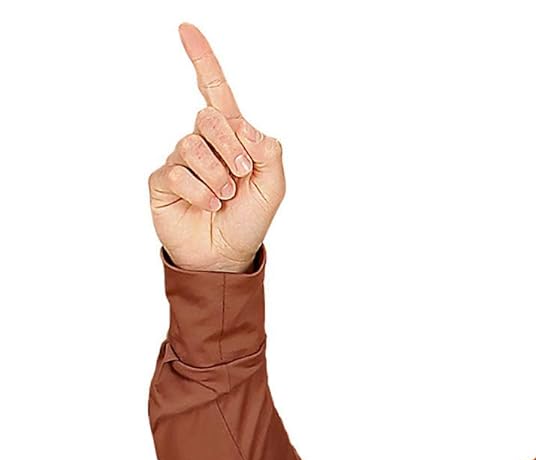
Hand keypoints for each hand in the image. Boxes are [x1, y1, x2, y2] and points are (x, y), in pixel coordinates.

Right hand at [147, 22, 284, 271]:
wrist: (226, 257)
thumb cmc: (249, 221)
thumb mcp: (273, 187)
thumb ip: (269, 151)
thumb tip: (245, 127)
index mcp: (231, 138)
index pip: (214, 92)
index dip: (202, 60)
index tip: (186, 29)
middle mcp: (203, 143)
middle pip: (209, 116)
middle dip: (231, 146)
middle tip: (242, 175)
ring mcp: (180, 159)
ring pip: (193, 146)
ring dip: (217, 177)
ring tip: (224, 198)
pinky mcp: (163, 179)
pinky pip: (178, 172)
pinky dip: (200, 192)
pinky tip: (208, 205)